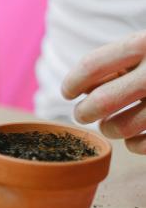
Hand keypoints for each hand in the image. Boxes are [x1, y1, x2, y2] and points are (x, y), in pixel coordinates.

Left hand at [61, 31, 145, 153]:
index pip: (92, 66)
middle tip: (83, 114)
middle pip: (100, 101)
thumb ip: (118, 62)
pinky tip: (134, 138)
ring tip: (110, 124)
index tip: (68, 93)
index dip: (72, 82)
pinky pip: (141, 145)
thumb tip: (79, 90)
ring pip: (118, 127)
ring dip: (108, 128)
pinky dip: (133, 145)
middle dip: (84, 112)